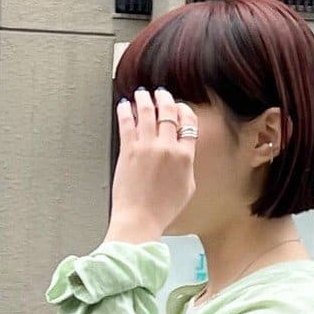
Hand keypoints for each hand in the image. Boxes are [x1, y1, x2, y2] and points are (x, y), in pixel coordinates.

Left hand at [105, 87, 197, 245]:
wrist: (140, 219)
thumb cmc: (162, 210)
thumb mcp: (187, 189)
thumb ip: (187, 167)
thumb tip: (184, 154)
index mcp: (185, 157)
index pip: (188, 123)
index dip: (183, 111)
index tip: (179, 108)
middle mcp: (167, 148)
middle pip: (168, 112)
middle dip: (165, 99)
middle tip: (160, 94)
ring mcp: (147, 147)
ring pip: (147, 111)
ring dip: (144, 99)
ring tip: (142, 95)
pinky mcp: (128, 149)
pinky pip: (127, 122)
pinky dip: (126, 110)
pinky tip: (125, 106)